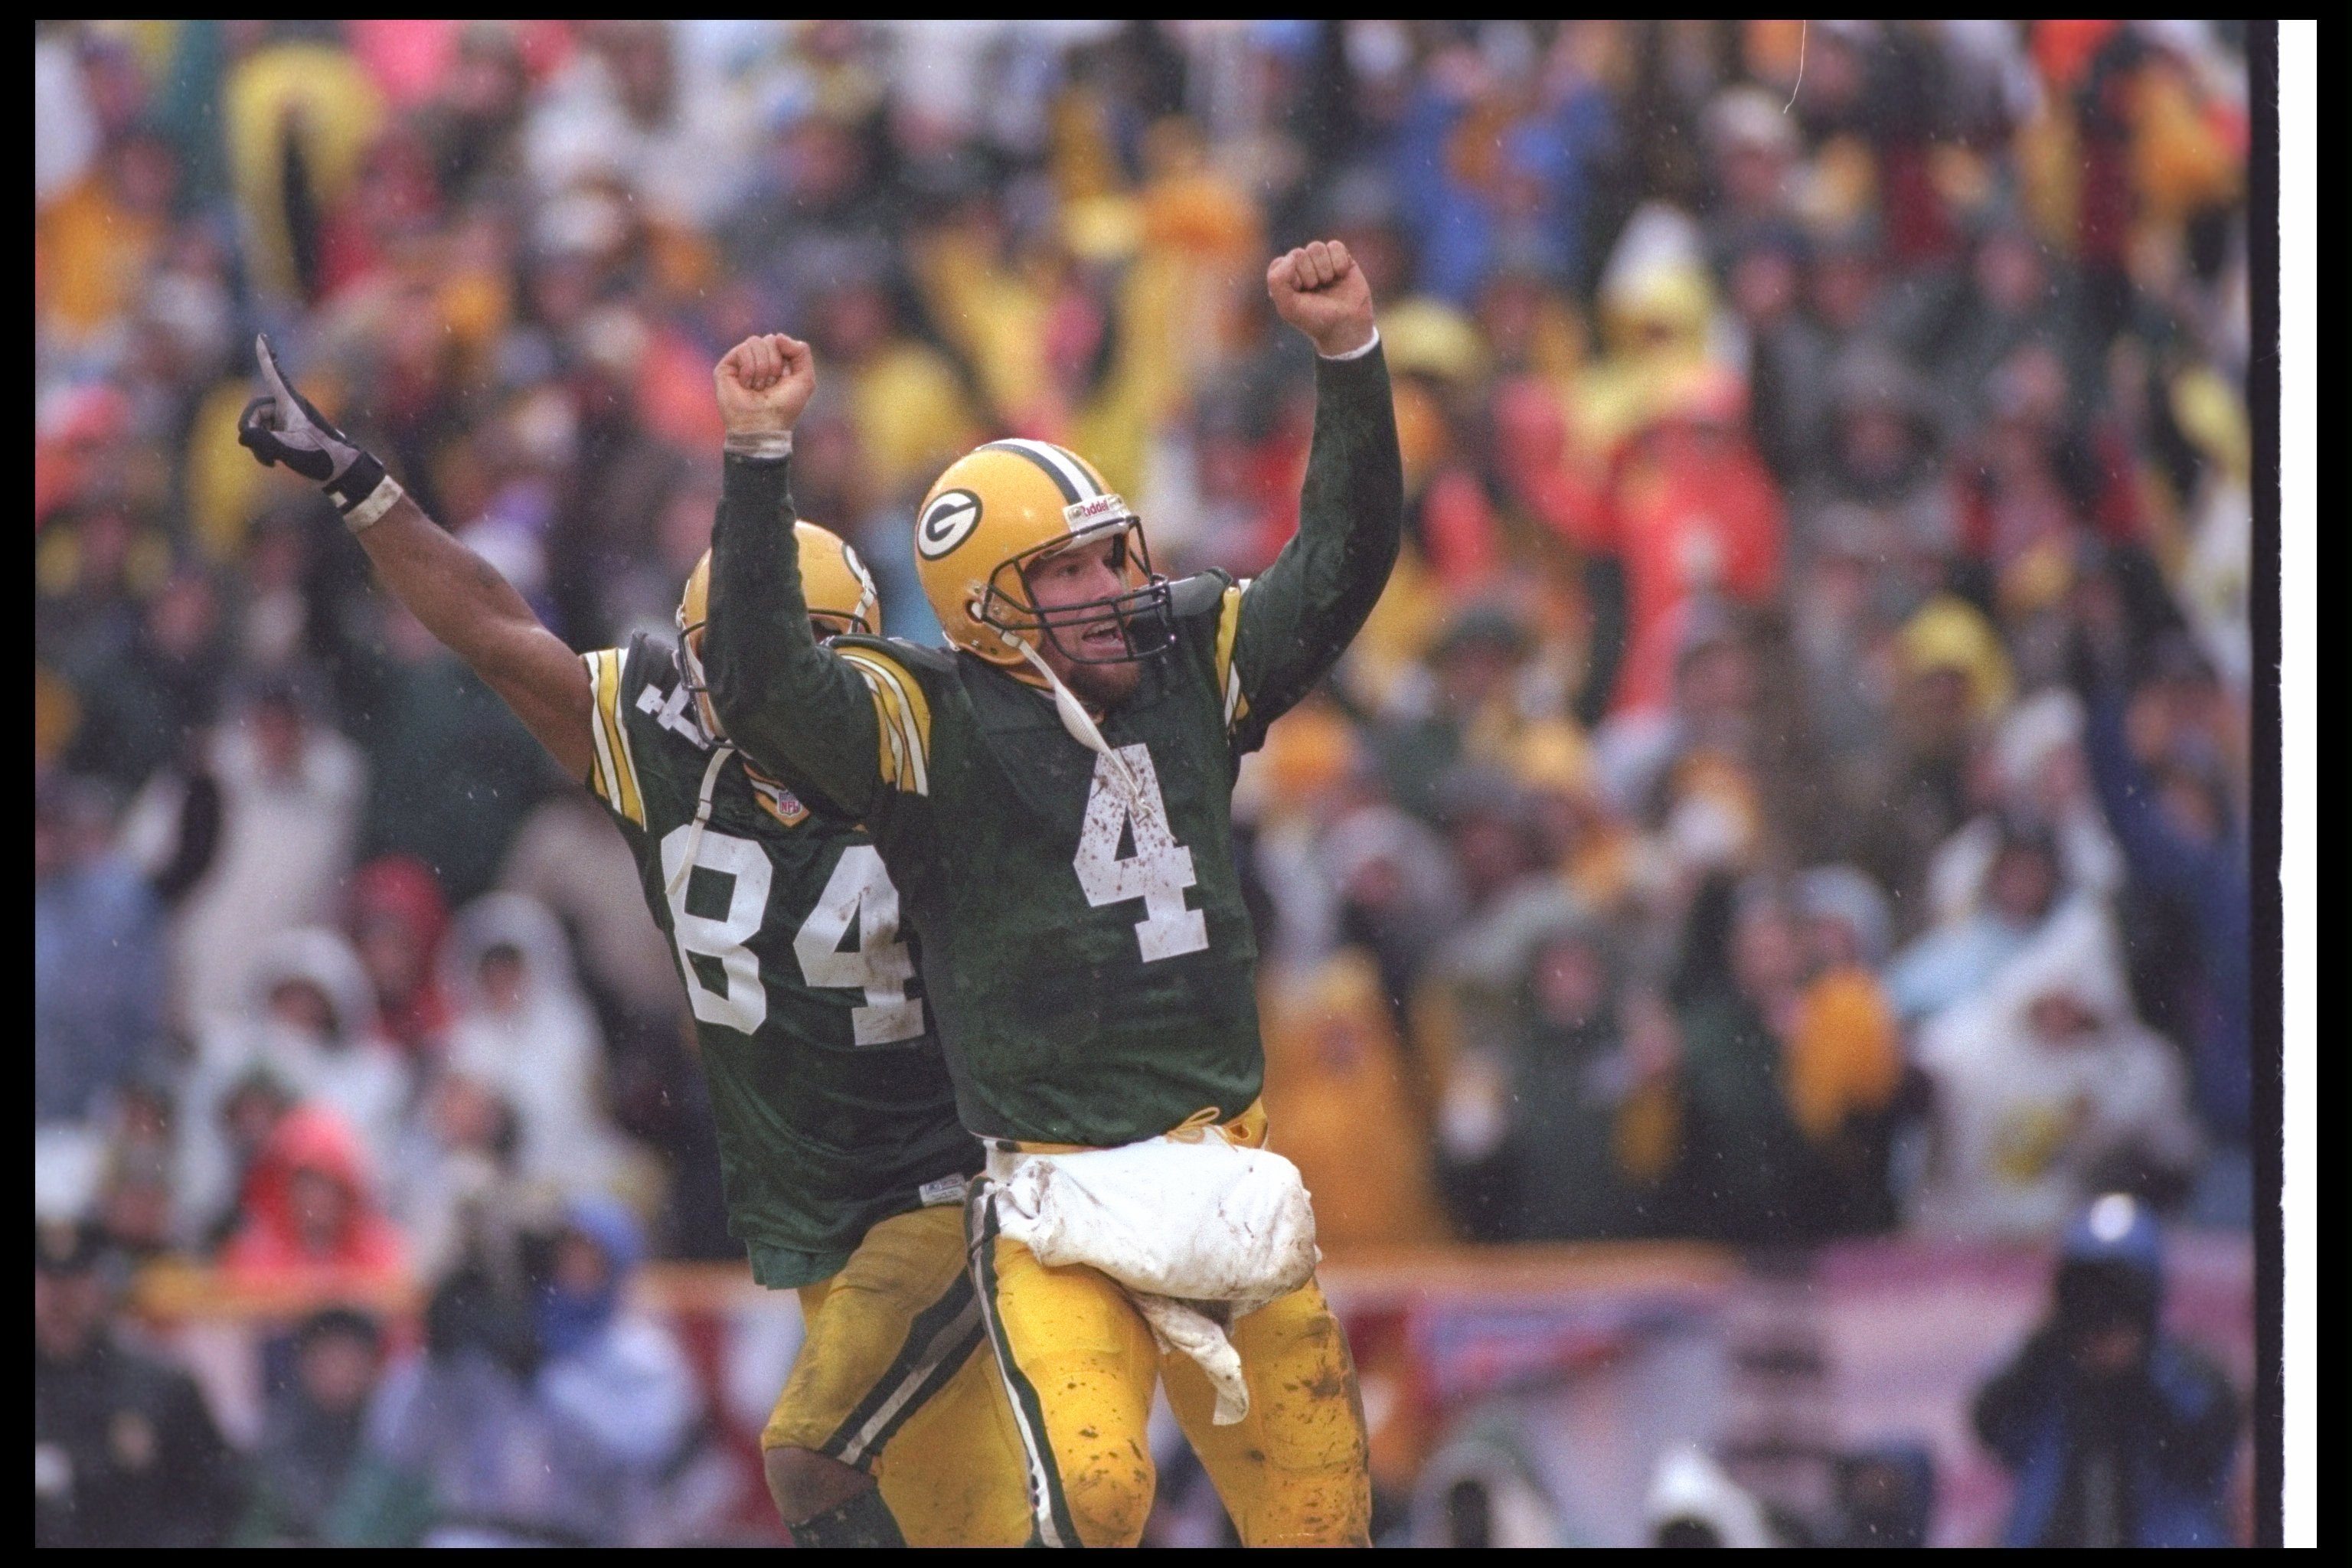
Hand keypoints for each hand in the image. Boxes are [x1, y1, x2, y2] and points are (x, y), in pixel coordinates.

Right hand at [237, 334, 393, 522]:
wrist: (341, 472)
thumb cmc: (321, 457)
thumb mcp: (290, 449)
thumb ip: (262, 441)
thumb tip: (242, 435)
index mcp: (291, 404)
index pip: (274, 375)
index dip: (265, 356)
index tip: (261, 335)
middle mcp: (288, 408)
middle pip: (255, 411)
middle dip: (251, 430)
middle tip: (258, 448)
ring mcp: (287, 421)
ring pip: (257, 426)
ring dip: (258, 444)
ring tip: (272, 462)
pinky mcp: (287, 433)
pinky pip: (264, 437)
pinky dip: (263, 450)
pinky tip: (273, 464)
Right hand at [715, 333, 815, 437]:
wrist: (764, 425)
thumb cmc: (784, 406)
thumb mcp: (805, 379)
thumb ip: (801, 352)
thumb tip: (777, 336)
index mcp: (775, 361)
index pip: (780, 340)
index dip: (786, 356)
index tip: (783, 378)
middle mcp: (757, 360)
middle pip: (769, 339)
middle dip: (775, 363)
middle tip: (770, 385)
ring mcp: (740, 363)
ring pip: (755, 342)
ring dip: (762, 368)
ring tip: (758, 387)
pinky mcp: (726, 367)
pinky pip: (742, 350)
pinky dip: (749, 369)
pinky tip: (746, 385)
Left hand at [1266, 240, 1375, 357]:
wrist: (1346, 326)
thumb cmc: (1315, 318)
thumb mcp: (1287, 306)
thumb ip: (1276, 280)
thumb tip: (1291, 257)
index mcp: (1286, 278)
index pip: (1280, 263)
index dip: (1291, 279)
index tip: (1300, 294)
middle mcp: (1303, 267)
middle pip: (1298, 254)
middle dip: (1308, 275)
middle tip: (1316, 291)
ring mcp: (1322, 262)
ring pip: (1316, 247)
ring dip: (1323, 268)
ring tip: (1328, 283)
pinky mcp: (1342, 259)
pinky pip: (1335, 245)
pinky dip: (1338, 261)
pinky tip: (1342, 275)